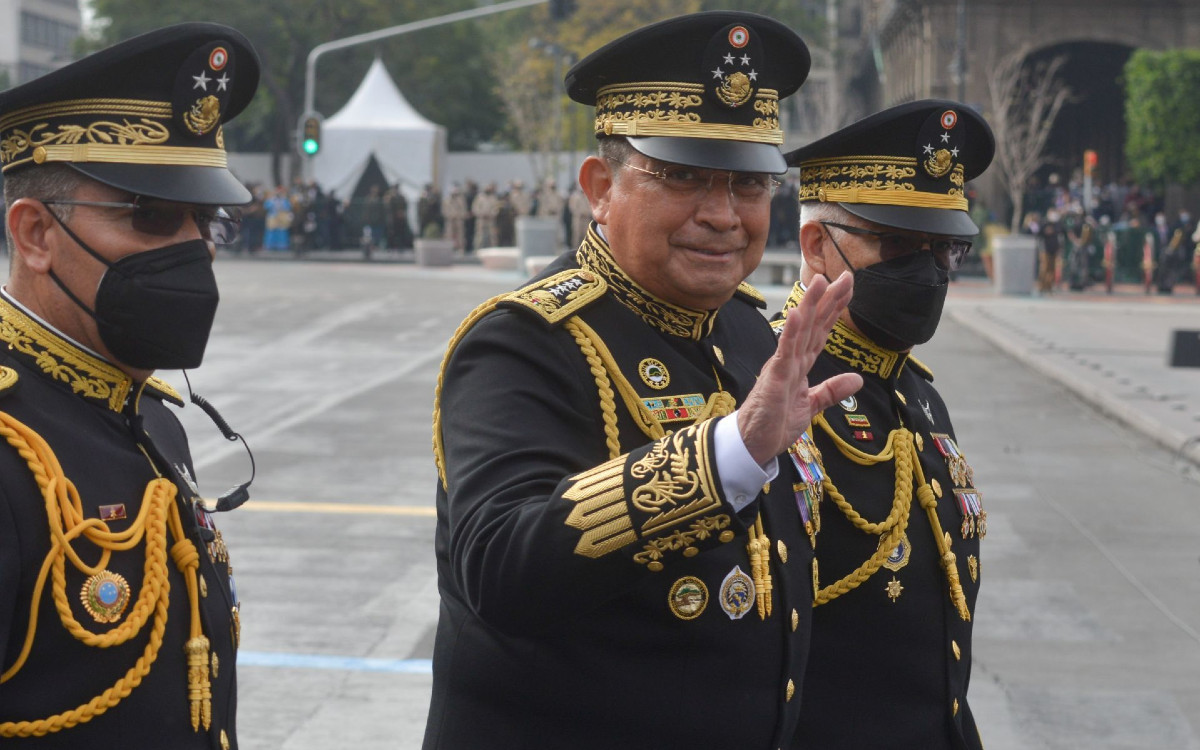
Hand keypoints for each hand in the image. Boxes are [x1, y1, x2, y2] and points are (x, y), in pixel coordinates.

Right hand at [738, 273, 862, 464]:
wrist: (753, 445)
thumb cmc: (774, 425)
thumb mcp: (811, 406)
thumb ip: (832, 391)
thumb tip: (858, 380)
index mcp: (799, 364)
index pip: (820, 332)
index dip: (834, 310)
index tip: (846, 288)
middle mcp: (790, 359)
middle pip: (813, 324)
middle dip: (829, 300)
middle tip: (845, 276)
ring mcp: (781, 366)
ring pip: (799, 330)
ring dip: (810, 305)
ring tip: (820, 281)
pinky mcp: (774, 377)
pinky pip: (784, 351)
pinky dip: (790, 332)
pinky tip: (796, 313)